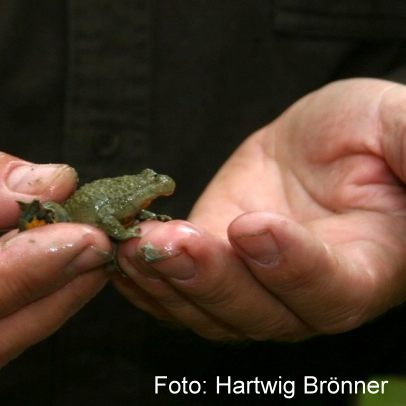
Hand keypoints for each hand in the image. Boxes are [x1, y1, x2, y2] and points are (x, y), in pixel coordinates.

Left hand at [113, 78, 405, 340]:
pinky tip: (118, 256)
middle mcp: (308, 293)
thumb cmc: (365, 133)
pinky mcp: (211, 270)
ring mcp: (254, 288)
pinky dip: (144, 283)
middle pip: (260, 315)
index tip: (254, 227)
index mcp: (369, 265)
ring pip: (209, 313)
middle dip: (211, 280)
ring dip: (166, 283)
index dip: (292, 267)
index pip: (333, 289)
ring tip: (130, 245)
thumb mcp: (396, 126)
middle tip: (167, 243)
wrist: (315, 146)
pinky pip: (177, 295)